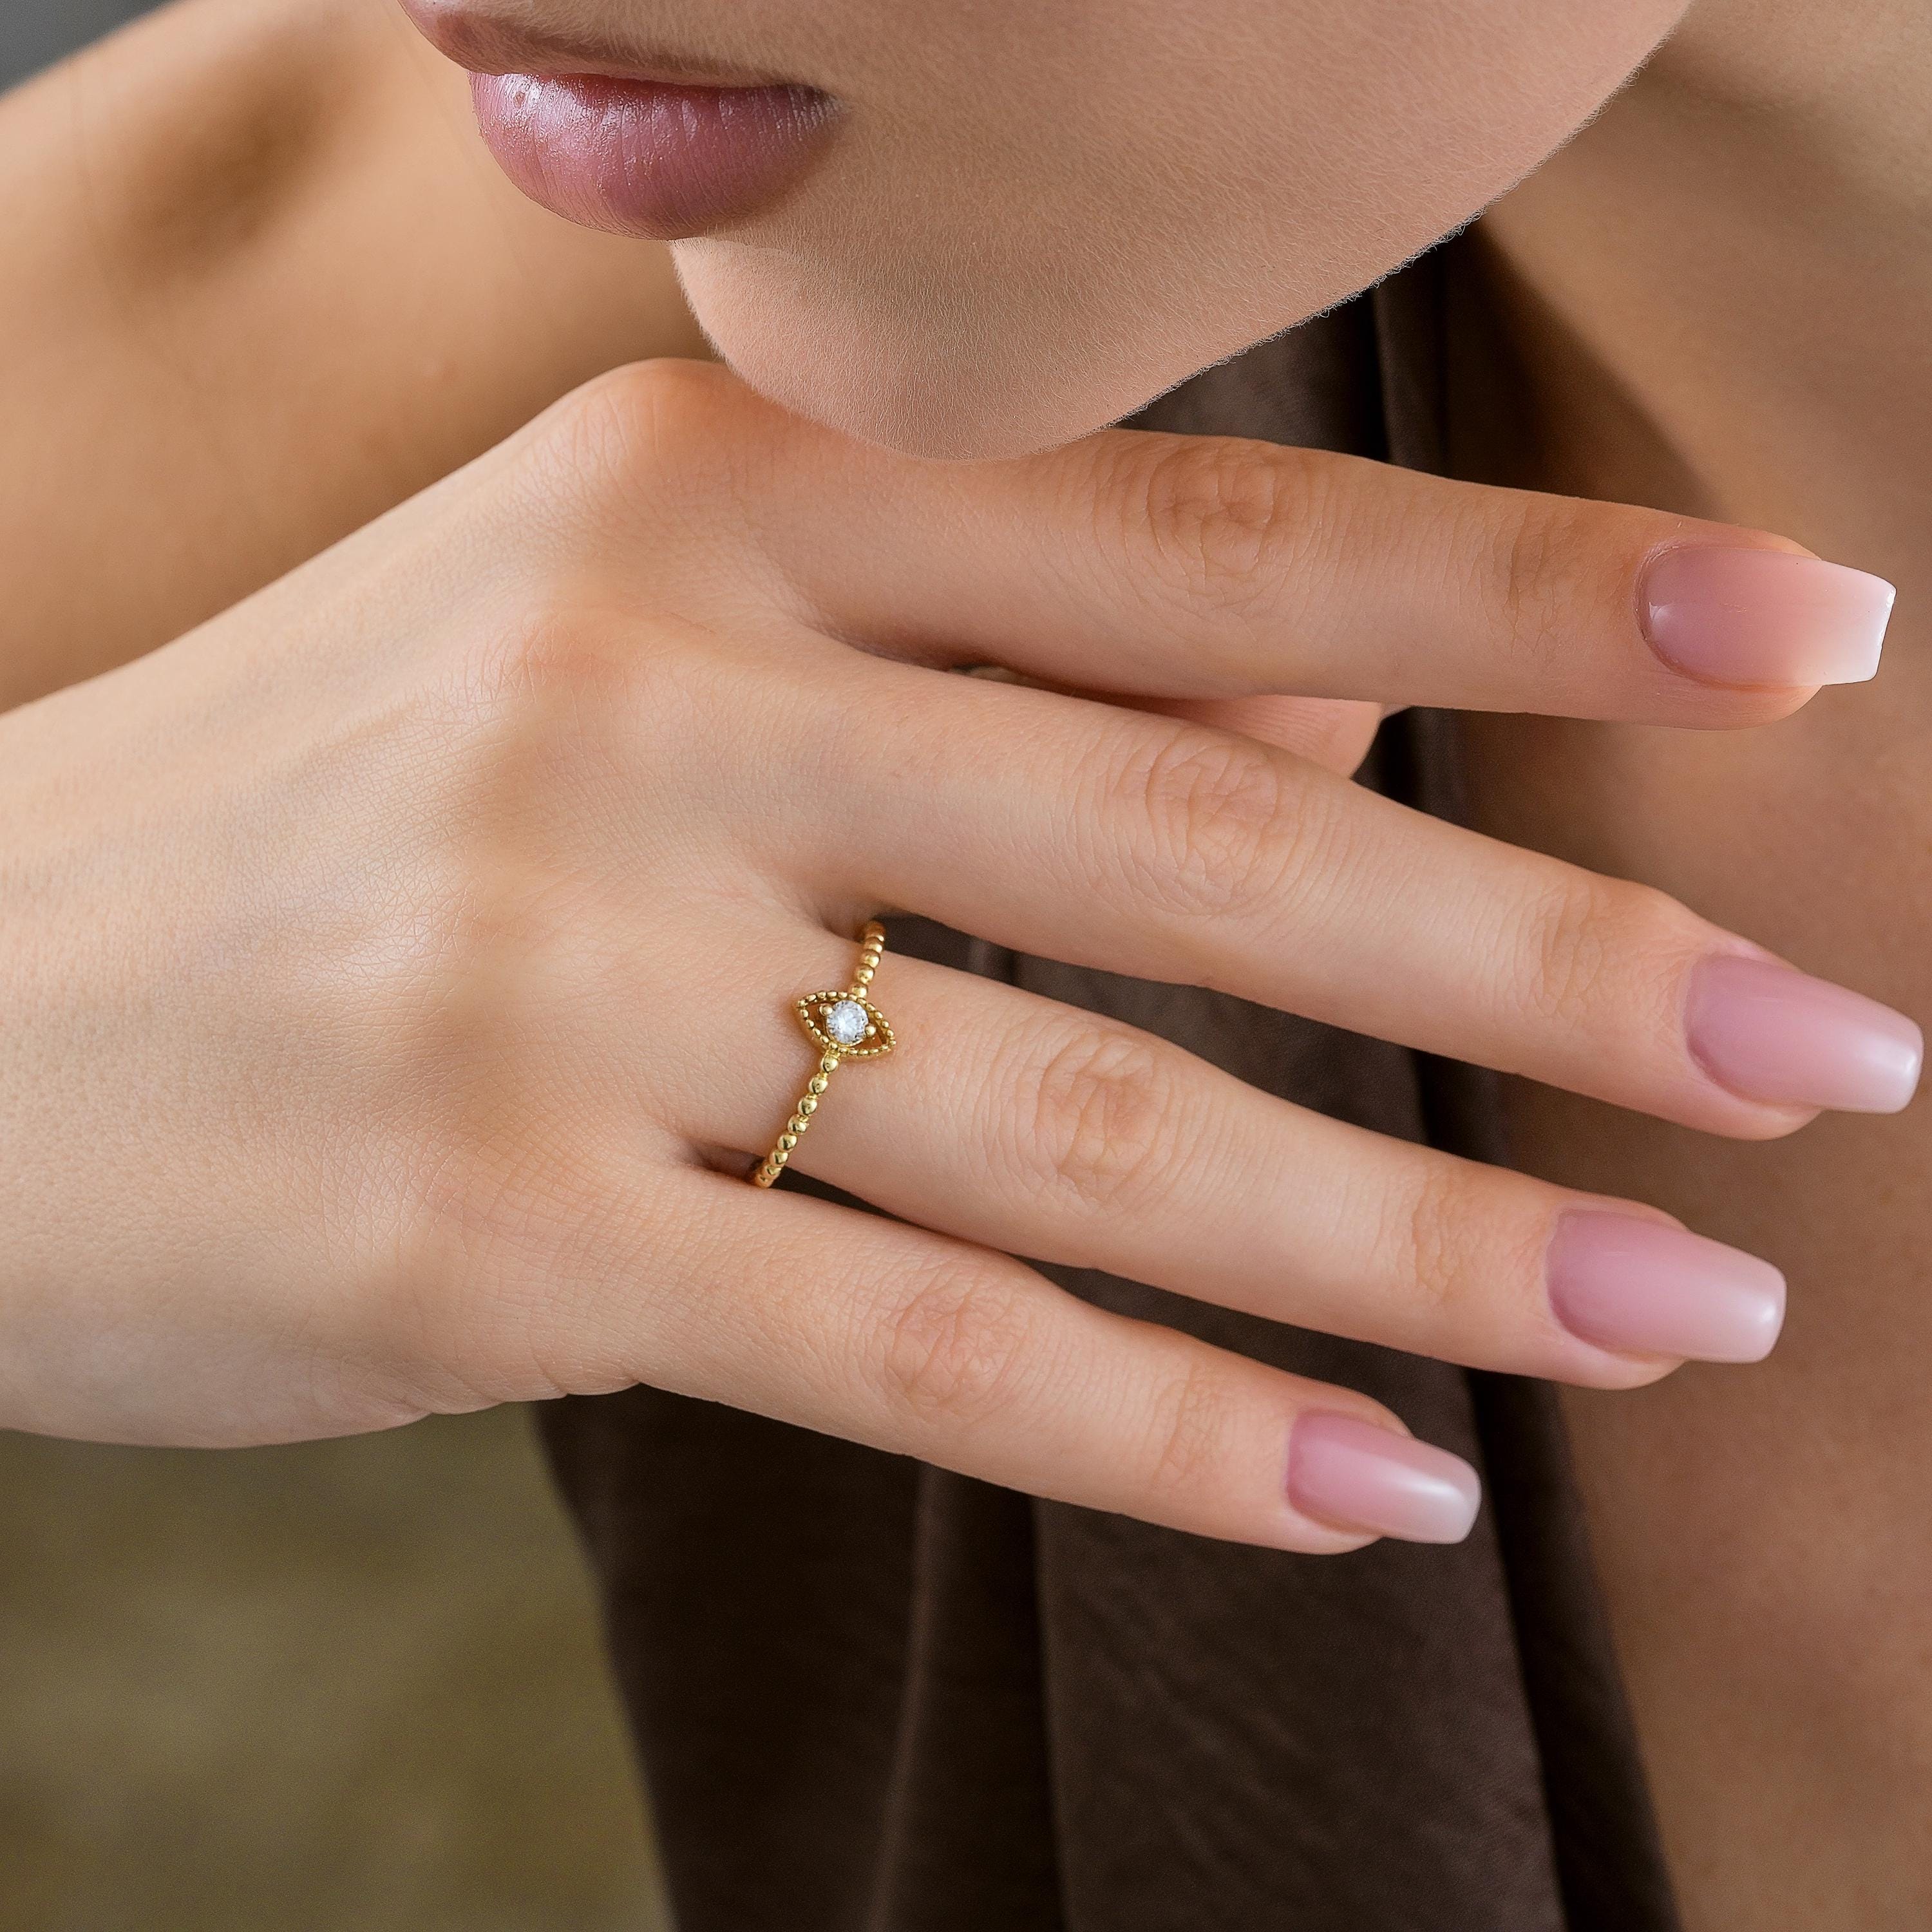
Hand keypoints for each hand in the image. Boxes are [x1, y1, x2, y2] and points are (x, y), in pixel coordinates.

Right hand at [0, 362, 1911, 1549]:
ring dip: (1422, 1245)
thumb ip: (1004, 668)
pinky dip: (1167, 1431)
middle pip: (1204, 841)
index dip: (1527, 586)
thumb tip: (1347, 723)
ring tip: (1684, 1319)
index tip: (1812, 636)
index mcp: (711, 503)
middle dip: (1553, 966)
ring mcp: (559, 963)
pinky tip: (1382, 1491)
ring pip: (1092, 1123)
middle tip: (1833, 1061)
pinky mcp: (488, 1229)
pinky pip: (913, 1344)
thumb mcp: (634, 641)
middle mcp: (652, 695)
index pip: (1200, 531)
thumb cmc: (342, 805)